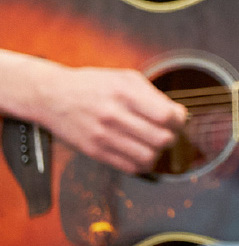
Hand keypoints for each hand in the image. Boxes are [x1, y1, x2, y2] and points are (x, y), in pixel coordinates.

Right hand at [0, 53, 185, 174]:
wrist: (51, 96)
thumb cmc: (92, 85)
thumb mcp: (125, 78)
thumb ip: (153, 95)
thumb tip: (177, 114)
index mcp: (125, 93)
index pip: (167, 116)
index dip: (179, 120)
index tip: (177, 118)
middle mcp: (114, 116)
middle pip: (162, 139)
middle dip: (172, 137)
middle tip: (166, 131)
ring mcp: (103, 136)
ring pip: (148, 158)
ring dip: (157, 153)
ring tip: (153, 144)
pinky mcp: (94, 151)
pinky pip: (129, 167)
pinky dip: (141, 164)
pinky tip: (140, 152)